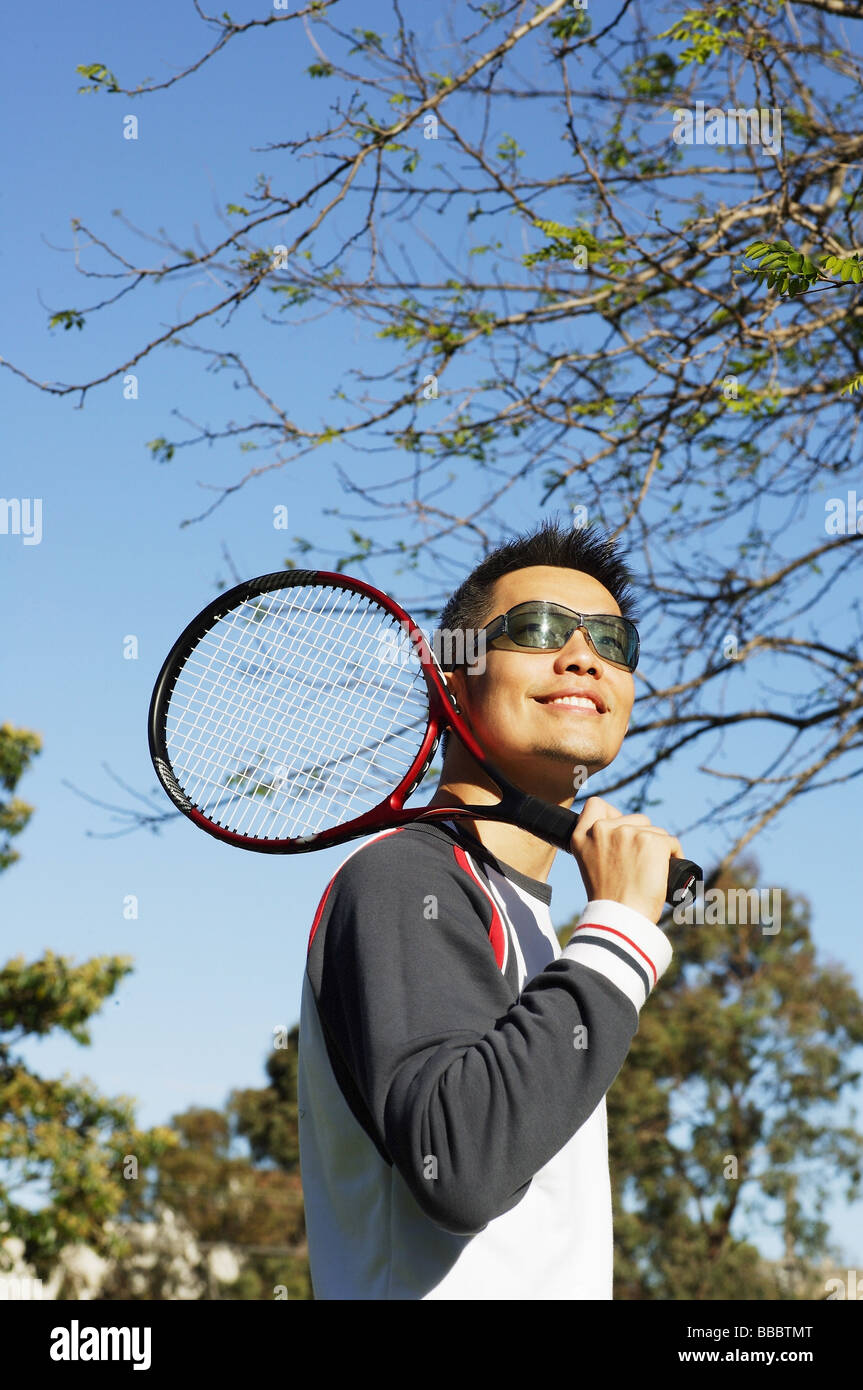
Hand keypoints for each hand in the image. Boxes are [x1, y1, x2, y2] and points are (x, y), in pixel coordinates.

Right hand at [569, 795, 682, 923]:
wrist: (620, 920)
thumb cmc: (610, 902)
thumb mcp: (591, 867)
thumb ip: (601, 846)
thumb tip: (625, 834)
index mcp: (581, 836)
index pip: (596, 805)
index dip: (613, 816)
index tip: (620, 833)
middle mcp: (602, 829)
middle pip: (634, 820)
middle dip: (642, 837)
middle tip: (640, 866)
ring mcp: (627, 833)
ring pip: (655, 831)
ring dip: (658, 848)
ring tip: (652, 873)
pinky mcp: (652, 841)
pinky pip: (671, 842)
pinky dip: (675, 855)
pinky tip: (667, 873)